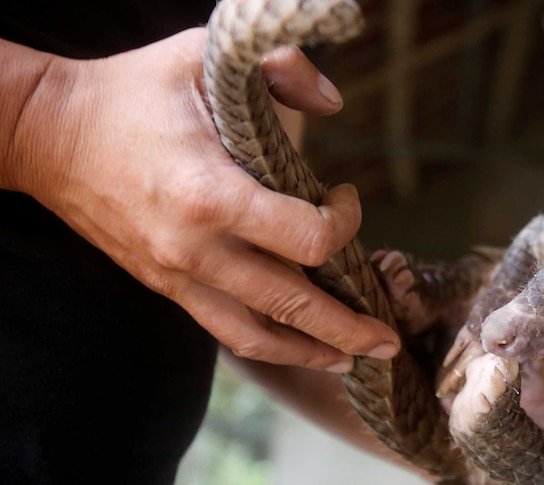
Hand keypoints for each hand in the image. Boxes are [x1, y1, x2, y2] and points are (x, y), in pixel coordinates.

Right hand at [6, 29, 399, 370]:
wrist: (44, 135)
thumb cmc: (128, 94)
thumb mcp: (201, 58)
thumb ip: (278, 69)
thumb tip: (334, 102)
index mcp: (211, 194)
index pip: (306, 237)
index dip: (343, 223)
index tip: (344, 197)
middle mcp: (196, 248)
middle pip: (291, 304)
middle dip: (347, 326)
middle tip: (387, 343)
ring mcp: (177, 274)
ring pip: (256, 334)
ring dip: (310, 350)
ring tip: (350, 361)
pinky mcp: (164, 284)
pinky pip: (222, 329)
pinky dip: (265, 344)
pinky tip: (294, 347)